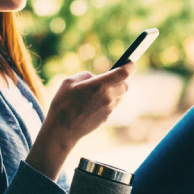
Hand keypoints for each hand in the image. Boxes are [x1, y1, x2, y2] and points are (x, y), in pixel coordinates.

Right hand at [25, 62, 136, 179]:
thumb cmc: (62, 104)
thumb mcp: (69, 82)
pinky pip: (112, 106)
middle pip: (126, 85)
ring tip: (106, 87)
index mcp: (99, 85)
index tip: (131, 63)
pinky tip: (97, 100)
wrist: (62, 130)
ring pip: (120, 96)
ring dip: (117, 90)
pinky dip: (109, 100)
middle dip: (125, 78)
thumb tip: (96, 77)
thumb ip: (86, 76)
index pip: (123, 73)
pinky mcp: (106, 118)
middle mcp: (107, 97)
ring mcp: (108, 109)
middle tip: (120, 74)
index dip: (130, 66)